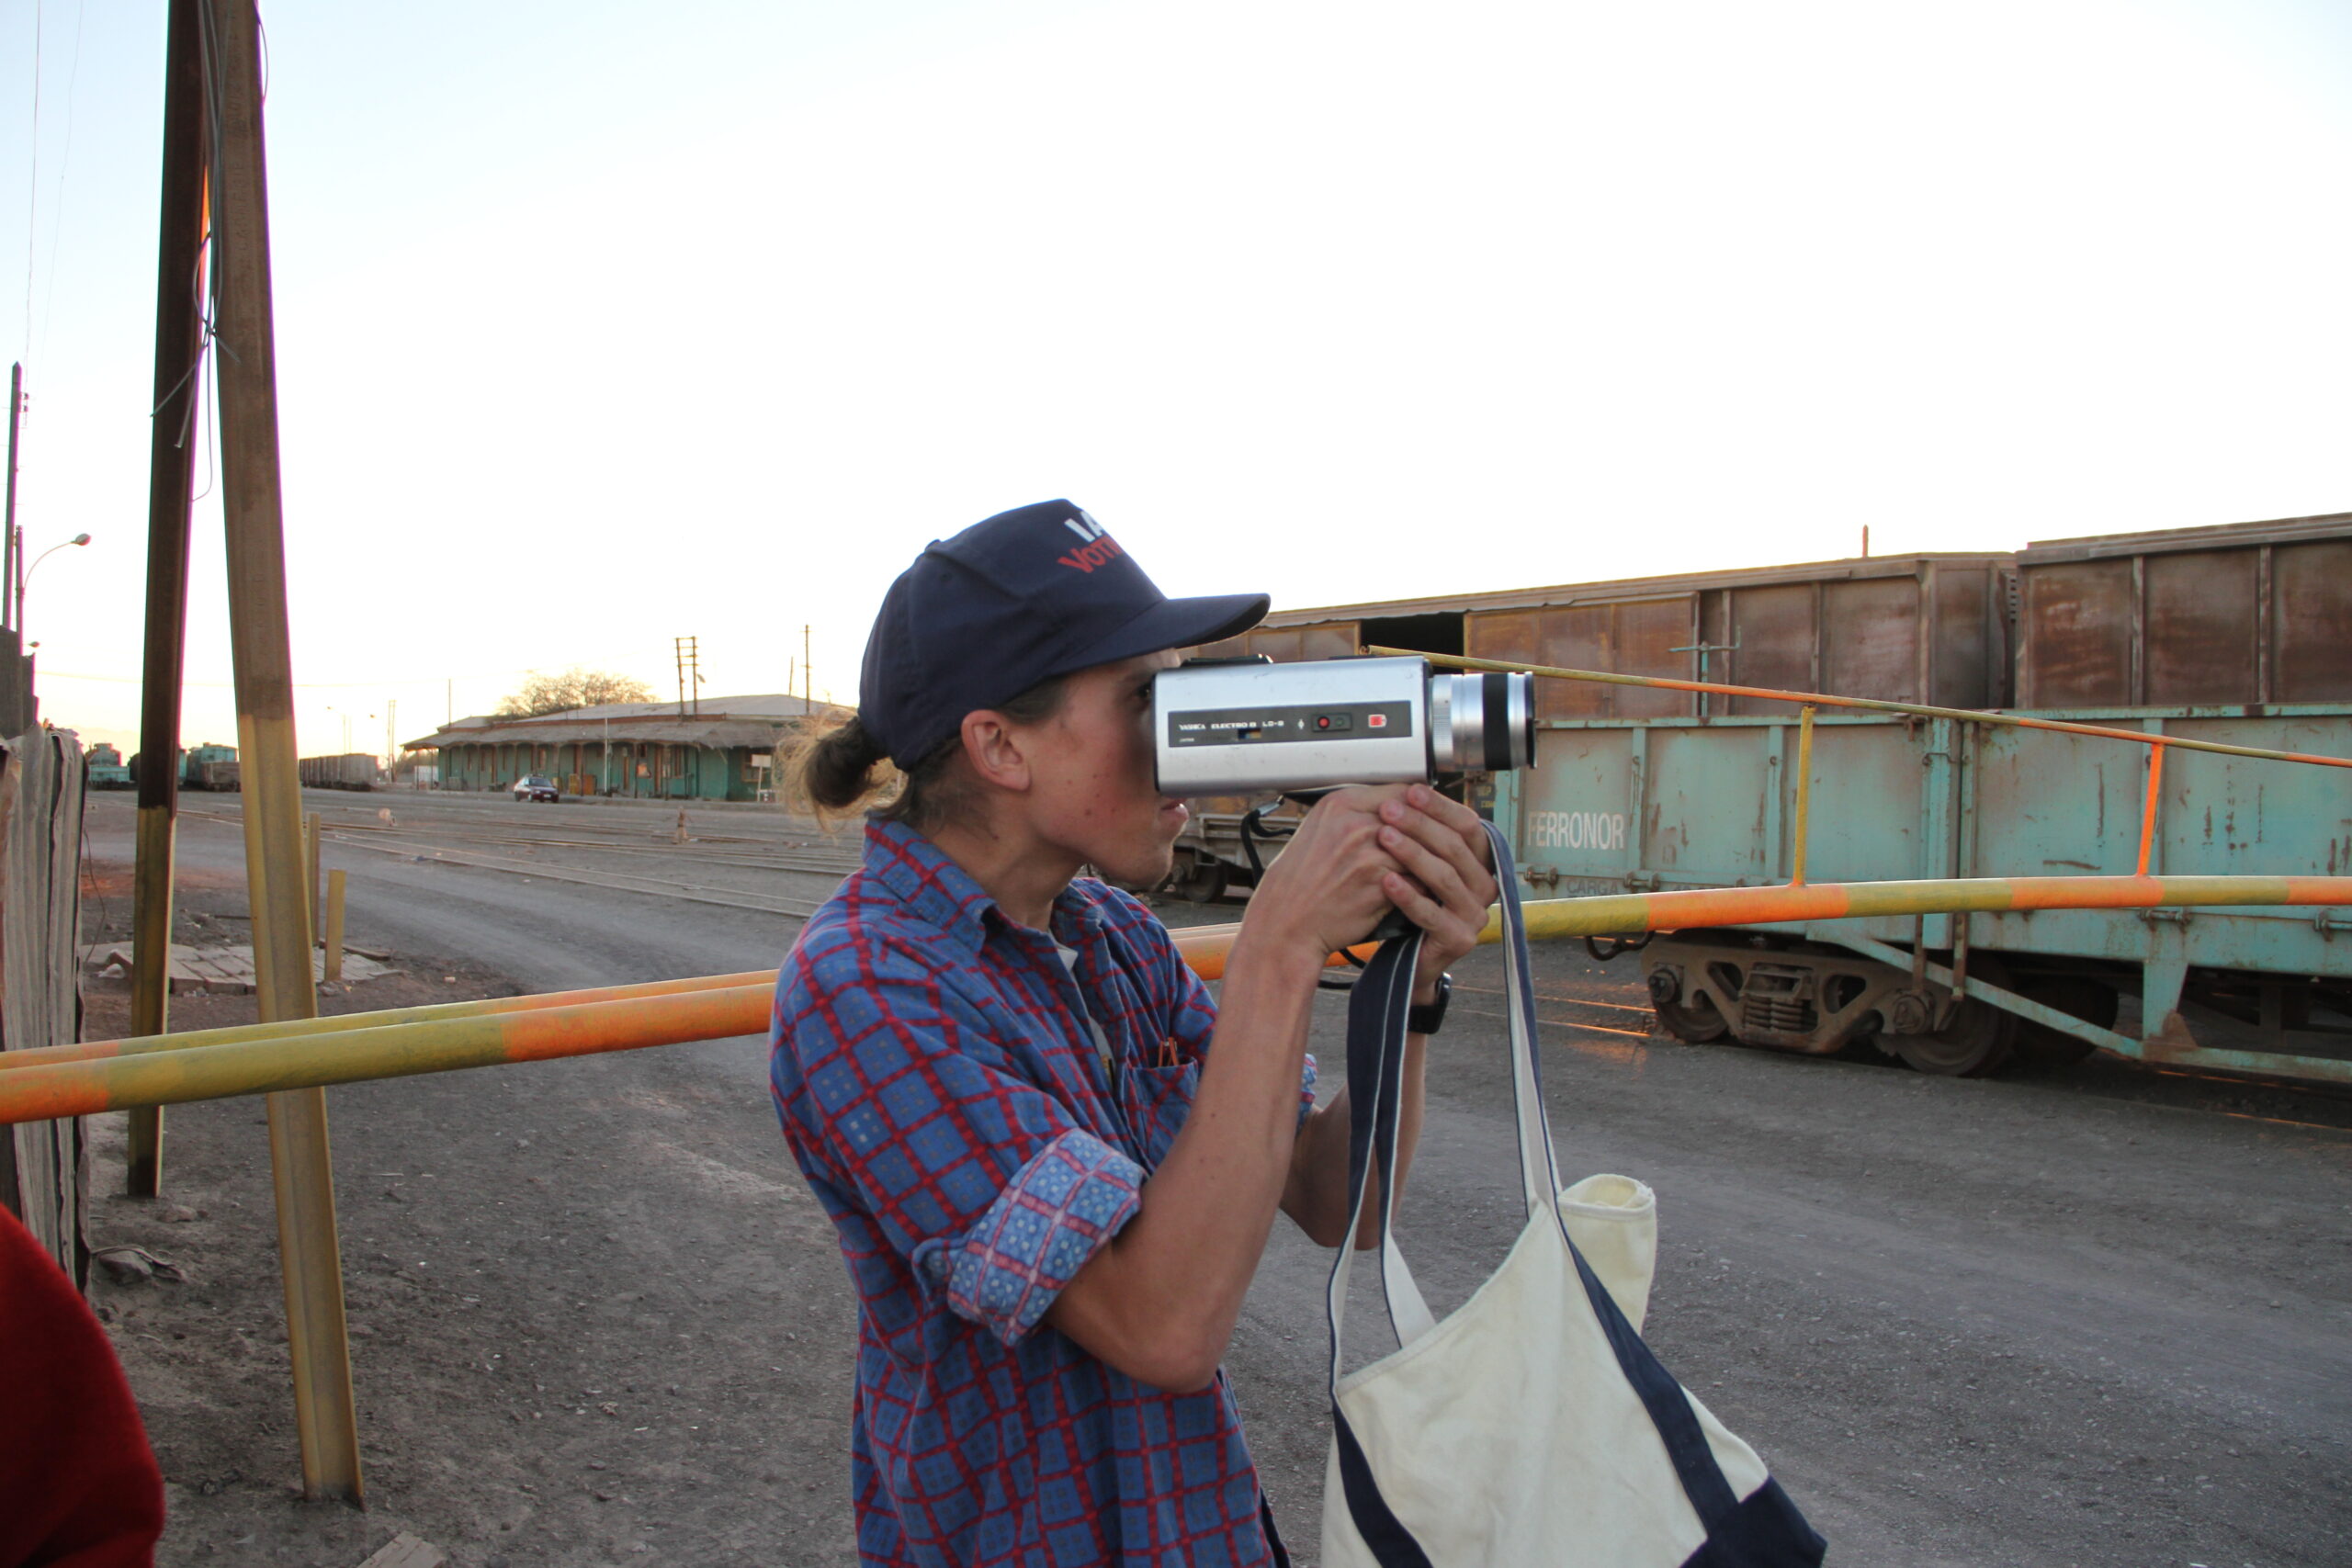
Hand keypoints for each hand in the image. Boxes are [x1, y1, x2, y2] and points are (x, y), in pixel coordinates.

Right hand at [1239, 785, 1413, 962]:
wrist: (1286, 924)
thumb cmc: (1300, 881)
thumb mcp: (1320, 831)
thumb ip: (1357, 814)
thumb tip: (1397, 805)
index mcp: (1340, 804)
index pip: (1401, 792)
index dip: (1419, 807)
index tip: (1427, 818)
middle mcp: (1355, 824)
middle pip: (1416, 820)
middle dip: (1429, 835)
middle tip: (1439, 847)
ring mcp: (1368, 854)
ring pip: (1421, 850)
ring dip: (1428, 863)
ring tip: (1430, 871)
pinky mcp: (1380, 885)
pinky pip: (1418, 881)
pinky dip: (1420, 888)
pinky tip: (1414, 893)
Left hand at [1370, 785, 1497, 1002]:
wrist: (1404, 959)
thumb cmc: (1409, 904)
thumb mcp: (1418, 864)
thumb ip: (1421, 834)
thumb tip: (1406, 787)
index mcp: (1478, 863)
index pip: (1468, 825)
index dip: (1440, 807)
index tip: (1411, 790)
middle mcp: (1484, 887)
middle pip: (1455, 848)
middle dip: (1421, 825)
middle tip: (1389, 810)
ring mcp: (1474, 915)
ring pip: (1445, 877)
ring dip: (1412, 853)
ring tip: (1384, 836)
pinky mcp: (1458, 939)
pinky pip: (1431, 913)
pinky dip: (1408, 895)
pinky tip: (1386, 880)